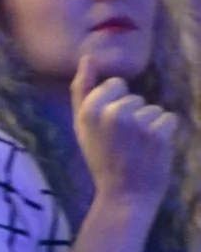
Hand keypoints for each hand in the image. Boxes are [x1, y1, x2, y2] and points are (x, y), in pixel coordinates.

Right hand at [73, 51, 176, 210]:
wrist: (123, 194)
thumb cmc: (101, 158)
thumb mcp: (82, 125)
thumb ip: (82, 90)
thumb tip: (87, 58)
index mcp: (89, 109)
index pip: (115, 85)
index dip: (115, 103)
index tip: (110, 126)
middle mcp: (112, 112)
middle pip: (134, 97)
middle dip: (133, 114)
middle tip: (124, 140)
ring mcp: (136, 122)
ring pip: (152, 108)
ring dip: (150, 125)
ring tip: (138, 146)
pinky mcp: (159, 132)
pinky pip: (169, 118)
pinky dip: (165, 132)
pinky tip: (153, 148)